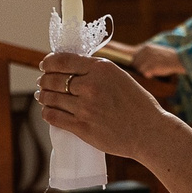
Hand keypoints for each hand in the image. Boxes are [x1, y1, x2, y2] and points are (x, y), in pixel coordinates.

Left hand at [38, 54, 177, 159]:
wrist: (149, 132)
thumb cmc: (137, 104)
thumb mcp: (119, 77)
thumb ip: (96, 71)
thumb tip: (70, 68)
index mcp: (101, 68)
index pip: (62, 60)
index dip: (49, 62)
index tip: (45, 65)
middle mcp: (91, 85)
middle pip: (53, 79)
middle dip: (44, 80)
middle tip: (42, 82)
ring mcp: (85, 108)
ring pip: (51, 98)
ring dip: (43, 96)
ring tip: (43, 96)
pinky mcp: (82, 127)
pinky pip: (54, 117)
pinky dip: (47, 112)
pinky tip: (48, 111)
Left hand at [131, 42, 185, 79]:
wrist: (177, 60)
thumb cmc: (166, 57)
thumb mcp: (154, 50)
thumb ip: (144, 54)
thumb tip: (133, 61)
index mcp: (145, 47)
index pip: (134, 57)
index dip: (137, 63)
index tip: (143, 65)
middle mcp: (145, 52)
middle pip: (135, 64)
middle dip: (140, 68)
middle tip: (151, 68)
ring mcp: (148, 59)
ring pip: (139, 70)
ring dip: (145, 72)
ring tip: (154, 69)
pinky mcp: (151, 67)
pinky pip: (145, 74)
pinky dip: (150, 75)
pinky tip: (156, 72)